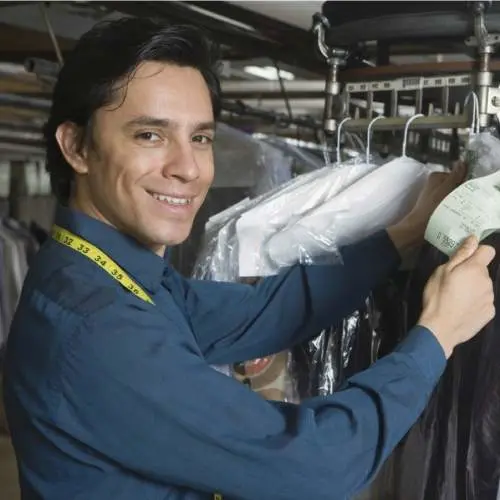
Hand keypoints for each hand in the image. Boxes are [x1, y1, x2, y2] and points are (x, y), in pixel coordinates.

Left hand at [387, 162, 466, 252]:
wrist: (419, 227)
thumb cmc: (431, 207)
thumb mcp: (445, 189)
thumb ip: (454, 176)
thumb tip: (461, 161)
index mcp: (435, 177)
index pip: (457, 175)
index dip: (464, 182)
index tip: (468, 191)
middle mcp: (433, 184)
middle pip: (455, 185)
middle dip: (461, 192)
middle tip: (466, 200)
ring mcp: (433, 196)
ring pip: (452, 195)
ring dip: (458, 201)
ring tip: (460, 208)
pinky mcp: (434, 207)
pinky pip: (448, 204)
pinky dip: (452, 208)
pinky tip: (455, 214)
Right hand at [418, 236, 495, 357]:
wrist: (441, 328)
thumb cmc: (438, 296)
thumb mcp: (442, 272)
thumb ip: (460, 255)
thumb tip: (473, 239)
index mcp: (475, 269)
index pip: (488, 250)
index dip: (477, 252)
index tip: (465, 259)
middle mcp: (487, 282)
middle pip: (482, 271)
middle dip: (471, 273)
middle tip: (453, 283)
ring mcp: (490, 298)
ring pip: (483, 287)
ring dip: (473, 289)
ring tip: (457, 298)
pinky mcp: (490, 313)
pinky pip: (484, 302)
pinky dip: (475, 303)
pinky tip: (462, 309)